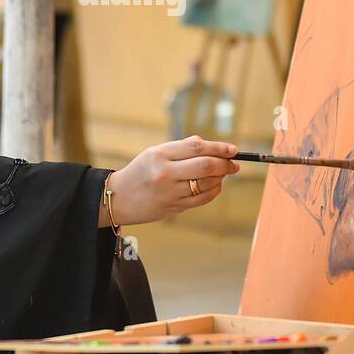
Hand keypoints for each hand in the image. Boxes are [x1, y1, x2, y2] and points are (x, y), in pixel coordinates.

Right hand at [102, 136, 240, 226]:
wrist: (119, 198)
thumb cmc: (141, 171)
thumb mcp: (154, 152)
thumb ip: (182, 147)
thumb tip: (210, 145)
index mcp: (159, 154)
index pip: (196, 147)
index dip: (219, 147)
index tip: (233, 149)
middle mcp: (165, 173)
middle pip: (205, 166)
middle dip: (225, 164)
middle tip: (234, 164)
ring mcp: (169, 192)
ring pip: (206, 184)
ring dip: (221, 178)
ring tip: (224, 174)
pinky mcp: (173, 207)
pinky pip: (202, 200)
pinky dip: (214, 192)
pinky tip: (216, 186)